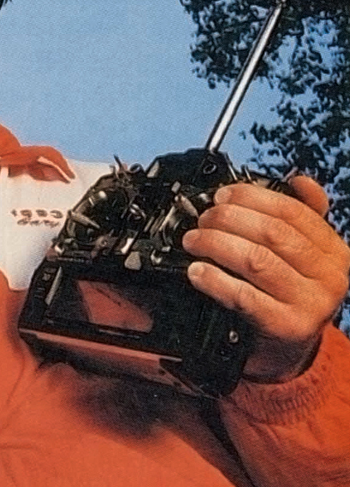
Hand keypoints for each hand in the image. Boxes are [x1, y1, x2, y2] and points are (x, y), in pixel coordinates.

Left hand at [183, 175, 349, 382]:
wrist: (290, 347)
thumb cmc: (290, 292)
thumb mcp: (306, 255)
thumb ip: (305, 217)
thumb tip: (299, 181)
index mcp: (335, 251)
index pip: (293, 211)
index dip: (252, 197)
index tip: (222, 195)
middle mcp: (329, 277)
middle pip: (272, 233)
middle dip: (228, 219)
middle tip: (202, 218)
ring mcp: (311, 304)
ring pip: (256, 260)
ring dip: (216, 244)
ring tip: (193, 241)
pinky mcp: (287, 327)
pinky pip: (244, 296)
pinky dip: (215, 279)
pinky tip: (197, 271)